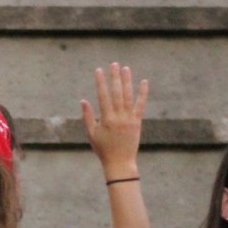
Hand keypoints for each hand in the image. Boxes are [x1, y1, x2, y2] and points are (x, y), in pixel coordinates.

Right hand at [81, 62, 146, 180]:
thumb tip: (84, 101)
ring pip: (129, 96)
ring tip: (126, 68)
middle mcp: (119, 117)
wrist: (120, 162)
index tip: (99, 70)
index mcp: (106, 119)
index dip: (101, 82)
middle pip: (117, 93)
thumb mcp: (91, 134)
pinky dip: (143, 93)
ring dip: (127, 81)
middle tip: (114, 64)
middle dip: (115, 77)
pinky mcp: (138, 121)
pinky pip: (141, 105)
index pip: (103, 96)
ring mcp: (130, 119)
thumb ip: (88, 117)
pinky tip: (144, 82)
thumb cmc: (103, 149)